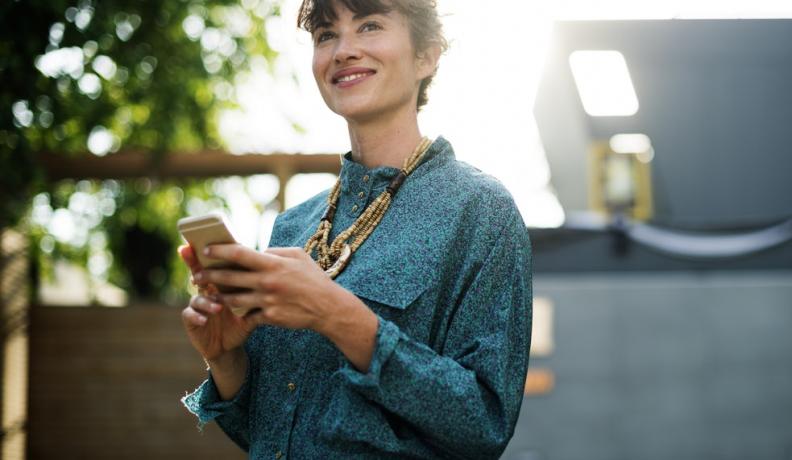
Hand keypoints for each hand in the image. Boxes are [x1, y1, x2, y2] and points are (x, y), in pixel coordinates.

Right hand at [178, 245, 260, 361]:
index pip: (215, 265)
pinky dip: (196, 316)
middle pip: (198, 274)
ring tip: (218, 307)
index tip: (204, 243)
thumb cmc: (241, 321)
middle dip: (195, 267)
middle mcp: (206, 291)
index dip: (208, 254)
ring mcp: (197, 305)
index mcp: (220, 284)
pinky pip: (189, 315)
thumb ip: (258, 289)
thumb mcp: (251, 304)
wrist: (230, 345)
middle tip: (200, 266)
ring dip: (206, 301)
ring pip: (197, 297)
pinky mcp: (191, 320)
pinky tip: (204, 319)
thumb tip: (275, 272)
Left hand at [194, 244, 338, 331]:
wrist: (327, 307)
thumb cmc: (313, 278)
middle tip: (196, 275)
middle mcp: (266, 282)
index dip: (219, 250)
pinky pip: (248, 315)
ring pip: (233, 299)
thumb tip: (258, 252)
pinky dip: (240, 313)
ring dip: (219, 296)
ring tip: (210, 294)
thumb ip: (275, 252)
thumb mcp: (298, 256)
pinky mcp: (269, 317)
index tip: (206, 250)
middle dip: (209, 276)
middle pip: (229, 277)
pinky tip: (233, 311)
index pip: (239, 253)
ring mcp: (267, 301)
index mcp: (272, 264)